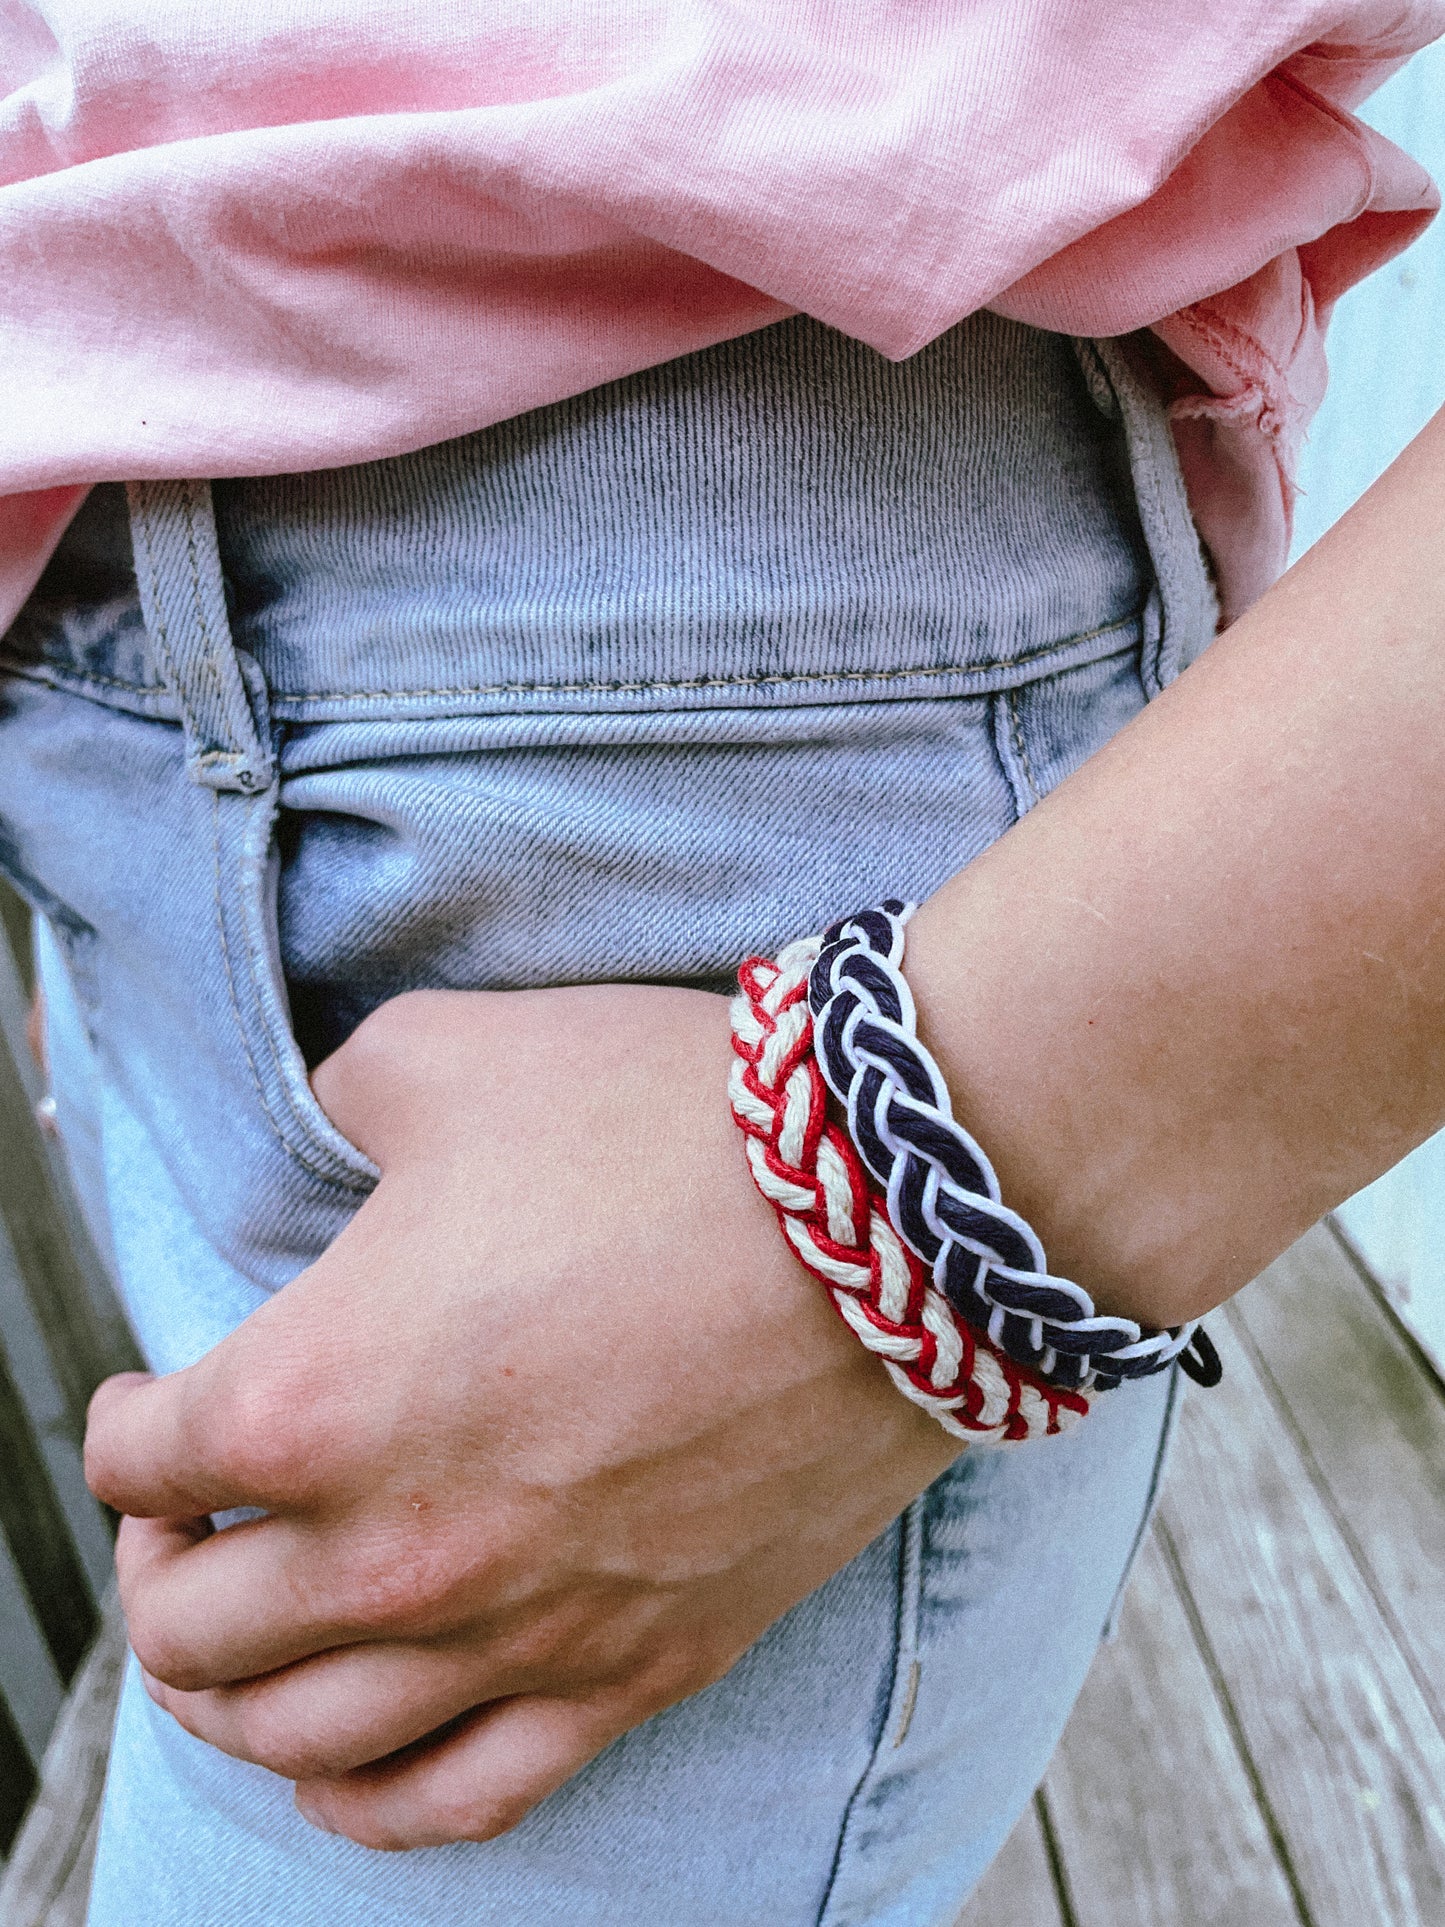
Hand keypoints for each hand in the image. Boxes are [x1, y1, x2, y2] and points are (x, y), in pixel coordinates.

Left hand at [85, 984, 957, 1849]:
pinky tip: (350, 1765)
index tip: (151, 1406)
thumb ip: (343, 1097)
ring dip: (235, 1703)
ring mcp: (519, 1630)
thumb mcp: (447, 1055)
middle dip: (163, 1575)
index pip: (142, 1463)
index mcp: (311, 1397)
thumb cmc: (662, 1125)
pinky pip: (460, 1799)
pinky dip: (371, 1801)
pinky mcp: (637, 1670)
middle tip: (189, 1523)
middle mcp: (393, 1548)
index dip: (125, 1428)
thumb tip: (338, 1134)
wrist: (886, 1212)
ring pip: (303, 1739)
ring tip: (242, 1654)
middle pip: (193, 1631)